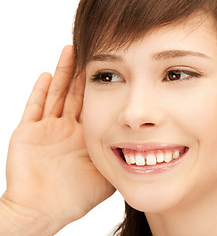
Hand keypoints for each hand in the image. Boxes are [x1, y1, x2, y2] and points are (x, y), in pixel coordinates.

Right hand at [1, 46, 114, 232]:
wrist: (44, 211)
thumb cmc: (75, 197)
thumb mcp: (105, 175)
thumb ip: (120, 160)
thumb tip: (144, 150)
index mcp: (86, 135)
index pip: (95, 103)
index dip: (103, 86)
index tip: (112, 67)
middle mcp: (68, 128)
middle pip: (77, 93)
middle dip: (84, 72)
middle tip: (92, 49)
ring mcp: (48, 128)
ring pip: (57, 93)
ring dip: (64, 73)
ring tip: (71, 50)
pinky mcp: (29, 132)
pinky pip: (35, 108)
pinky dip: (41, 91)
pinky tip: (49, 74)